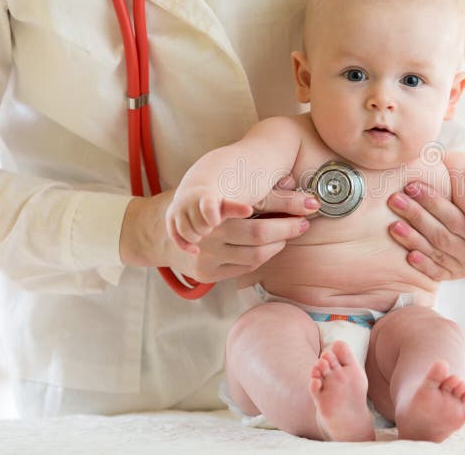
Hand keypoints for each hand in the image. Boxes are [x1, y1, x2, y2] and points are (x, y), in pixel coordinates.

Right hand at [120, 177, 319, 282]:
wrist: (159, 230)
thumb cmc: (203, 205)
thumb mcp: (231, 192)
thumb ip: (268, 193)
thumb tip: (302, 190)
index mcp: (213, 209)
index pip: (254, 214)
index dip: (282, 213)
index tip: (305, 213)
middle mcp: (209, 234)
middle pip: (258, 235)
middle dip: (286, 230)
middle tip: (304, 223)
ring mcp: (207, 257)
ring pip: (254, 256)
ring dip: (277, 245)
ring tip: (290, 233)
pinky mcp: (208, 274)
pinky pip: (244, 268)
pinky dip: (263, 257)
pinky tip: (271, 246)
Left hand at [387, 156, 464, 281]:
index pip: (456, 217)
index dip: (433, 201)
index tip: (411, 186)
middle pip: (444, 234)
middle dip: (417, 216)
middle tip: (395, 200)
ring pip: (438, 252)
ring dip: (413, 239)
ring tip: (393, 224)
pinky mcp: (456, 274)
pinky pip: (438, 272)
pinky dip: (423, 264)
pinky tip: (408, 256)